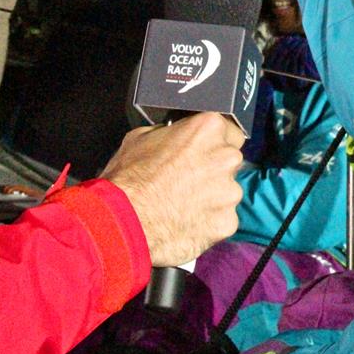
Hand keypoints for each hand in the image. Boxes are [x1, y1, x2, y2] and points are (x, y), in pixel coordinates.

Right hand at [101, 112, 244, 264]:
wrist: (123, 224)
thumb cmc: (129, 177)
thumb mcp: (141, 138)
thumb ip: (170, 133)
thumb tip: (174, 137)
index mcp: (209, 129)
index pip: (228, 130)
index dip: (213, 143)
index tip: (201, 152)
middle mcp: (227, 157)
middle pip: (230, 160)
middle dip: (214, 168)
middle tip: (188, 180)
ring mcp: (230, 192)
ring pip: (228, 192)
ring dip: (213, 197)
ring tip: (183, 206)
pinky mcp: (228, 222)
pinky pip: (222, 219)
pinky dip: (208, 222)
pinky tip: (186, 224)